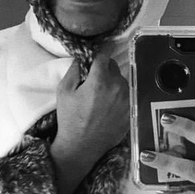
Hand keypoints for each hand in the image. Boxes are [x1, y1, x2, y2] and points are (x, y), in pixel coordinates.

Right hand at [50, 51, 128, 193]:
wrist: (82, 146)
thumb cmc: (70, 119)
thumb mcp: (64, 91)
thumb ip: (74, 70)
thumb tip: (82, 58)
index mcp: (100, 80)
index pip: (104, 55)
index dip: (102, 50)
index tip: (102, 47)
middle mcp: (117, 87)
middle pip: (114, 67)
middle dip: (104, 69)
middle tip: (93, 80)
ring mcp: (126, 100)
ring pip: (121, 81)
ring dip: (112, 83)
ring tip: (100, 96)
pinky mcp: (130, 111)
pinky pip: (126, 96)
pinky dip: (118, 96)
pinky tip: (108, 106)